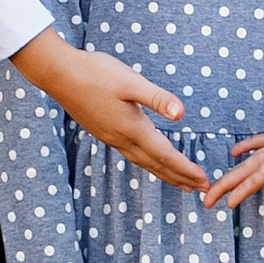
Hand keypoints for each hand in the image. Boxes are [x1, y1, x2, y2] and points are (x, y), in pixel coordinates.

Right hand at [13, 32, 213, 191]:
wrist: (58, 74)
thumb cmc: (95, 73)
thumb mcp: (130, 81)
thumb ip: (157, 98)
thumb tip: (182, 115)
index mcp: (133, 128)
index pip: (166, 156)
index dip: (186, 169)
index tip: (204, 181)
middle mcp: (122, 139)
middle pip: (157, 165)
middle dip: (180, 178)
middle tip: (202, 190)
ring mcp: (111, 137)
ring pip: (144, 162)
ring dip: (165, 173)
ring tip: (181, 183)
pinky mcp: (104, 131)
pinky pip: (132, 155)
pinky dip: (148, 163)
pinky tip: (149, 159)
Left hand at [204, 74, 263, 209]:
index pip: (263, 174)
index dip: (244, 189)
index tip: (226, 203)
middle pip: (255, 174)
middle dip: (232, 187)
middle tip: (209, 201)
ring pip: (258, 163)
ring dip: (238, 174)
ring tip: (220, 186)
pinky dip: (249, 149)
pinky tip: (236, 152)